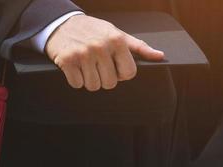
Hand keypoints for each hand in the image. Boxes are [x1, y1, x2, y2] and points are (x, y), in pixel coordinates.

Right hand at [45, 15, 163, 90]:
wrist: (63, 24)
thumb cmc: (93, 30)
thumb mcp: (118, 34)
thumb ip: (139, 47)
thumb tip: (159, 56)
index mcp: (117, 41)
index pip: (129, 73)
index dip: (121, 74)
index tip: (114, 67)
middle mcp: (101, 47)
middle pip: (110, 83)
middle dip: (104, 78)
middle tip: (97, 66)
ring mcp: (83, 54)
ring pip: (93, 86)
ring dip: (89, 80)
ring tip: (86, 66)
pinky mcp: (67, 61)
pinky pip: (77, 84)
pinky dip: (76, 79)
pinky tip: (76, 67)